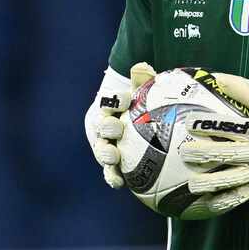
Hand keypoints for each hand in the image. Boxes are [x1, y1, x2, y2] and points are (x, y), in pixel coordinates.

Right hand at [92, 62, 155, 188]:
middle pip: (102, 125)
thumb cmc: (146, 107)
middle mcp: (106, 125)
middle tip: (117, 127)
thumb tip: (142, 66)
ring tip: (114, 156)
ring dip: (106, 153)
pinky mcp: (112, 165)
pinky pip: (109, 172)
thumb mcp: (147, 94)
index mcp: (113, 106)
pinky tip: (120, 183)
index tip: (125, 99)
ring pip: (102, 149)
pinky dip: (112, 177)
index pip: (110, 100)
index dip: (115, 100)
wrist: (144, 127)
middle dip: (107, 126)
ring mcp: (107, 145)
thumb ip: (144, 81)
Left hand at [180, 74, 248, 209]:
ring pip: (234, 178)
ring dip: (212, 183)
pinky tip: (209, 204)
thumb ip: (243, 88)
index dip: (210, 125)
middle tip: (184, 154)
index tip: (190, 122)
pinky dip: (227, 201)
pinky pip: (243, 195)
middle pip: (229, 154)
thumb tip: (218, 79)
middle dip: (205, 155)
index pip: (232, 126)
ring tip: (192, 186)